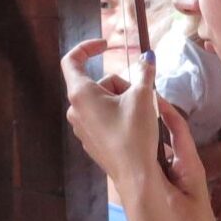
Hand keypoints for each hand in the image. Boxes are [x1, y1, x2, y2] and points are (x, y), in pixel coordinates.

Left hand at [61, 42, 205, 201]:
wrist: (134, 174)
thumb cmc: (135, 133)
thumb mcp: (143, 97)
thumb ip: (144, 72)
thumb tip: (148, 56)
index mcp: (81, 94)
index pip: (72, 60)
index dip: (88, 47)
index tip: (107, 46)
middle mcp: (75, 110)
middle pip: (98, 83)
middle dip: (122, 84)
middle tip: (143, 96)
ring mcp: (81, 127)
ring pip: (102, 101)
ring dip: (123, 100)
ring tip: (141, 114)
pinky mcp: (90, 141)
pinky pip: (103, 118)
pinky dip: (118, 115)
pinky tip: (134, 128)